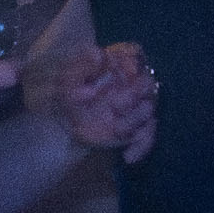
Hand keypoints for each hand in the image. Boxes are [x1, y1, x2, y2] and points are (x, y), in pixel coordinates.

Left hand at [51, 38, 162, 159]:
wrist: (64, 123)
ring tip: (117, 129)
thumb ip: (82, 64)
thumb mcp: (68, 77)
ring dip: (135, 120)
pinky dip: (141, 147)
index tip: (126, 72)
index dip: (134, 63)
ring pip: (148, 111)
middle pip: (148, 84)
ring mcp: (135, 108)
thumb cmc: (69, 93)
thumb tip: (99, 56)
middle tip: (116, 105)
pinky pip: (147, 138)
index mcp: (117, 67)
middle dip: (136, 95)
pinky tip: (127, 156)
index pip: (136, 57)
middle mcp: (131, 85)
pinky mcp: (135, 130)